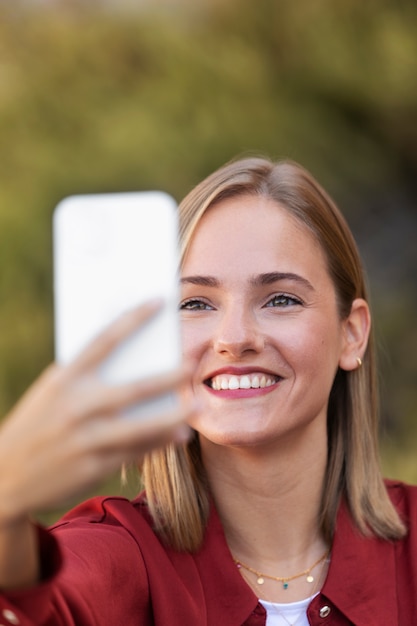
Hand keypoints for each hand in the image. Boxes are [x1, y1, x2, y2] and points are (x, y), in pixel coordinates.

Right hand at [0, 301, 192, 523]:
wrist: (4, 477)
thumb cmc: (38, 423)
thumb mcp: (53, 392)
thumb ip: (87, 376)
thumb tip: (135, 360)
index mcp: (64, 380)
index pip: (104, 340)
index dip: (133, 318)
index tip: (159, 301)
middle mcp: (75, 408)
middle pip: (133, 389)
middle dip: (168, 376)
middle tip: (192, 365)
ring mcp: (85, 440)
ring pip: (141, 426)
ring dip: (174, 416)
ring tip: (198, 405)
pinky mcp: (93, 468)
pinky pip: (134, 451)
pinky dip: (159, 441)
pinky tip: (179, 434)